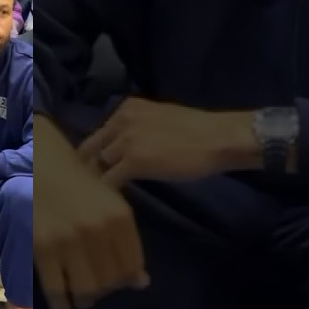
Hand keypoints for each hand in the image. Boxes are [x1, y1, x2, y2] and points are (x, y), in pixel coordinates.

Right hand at [35, 161, 148, 308]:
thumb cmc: (77, 183)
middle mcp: (98, 230)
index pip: (131, 267)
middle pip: (110, 282)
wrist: (41, 164)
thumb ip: (125, 241)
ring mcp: (69, 240)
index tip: (116, 283)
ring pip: (87, 290)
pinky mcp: (43, 248)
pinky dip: (63, 308)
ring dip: (86, 300)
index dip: (125, 281)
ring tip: (81, 299)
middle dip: (104, 292)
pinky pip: (56, 289)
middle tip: (95, 290)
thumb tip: (141, 283)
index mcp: (120, 218)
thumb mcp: (110, 205)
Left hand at [78, 98, 254, 187]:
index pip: (99, 133)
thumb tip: (118, 149)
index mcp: (126, 108)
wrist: (219, 139)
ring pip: (98, 166)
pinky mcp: (133, 162)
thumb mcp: (158, 118)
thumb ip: (134, 129)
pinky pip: (109, 181)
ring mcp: (126, 141)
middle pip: (91, 149)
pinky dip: (109, 191)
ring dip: (100, 180)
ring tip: (102, 195)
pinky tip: (113, 200)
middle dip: (90, 167)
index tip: (95, 168)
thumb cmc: (197, 131)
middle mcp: (121, 120)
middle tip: (90, 186)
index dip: (95, 154)